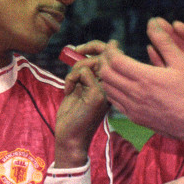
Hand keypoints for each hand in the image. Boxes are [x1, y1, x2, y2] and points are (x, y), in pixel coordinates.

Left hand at [55, 45, 109, 166]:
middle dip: (87, 49)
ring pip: (92, 62)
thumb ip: (83, 72)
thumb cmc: (72, 114)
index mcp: (111, 85)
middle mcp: (114, 87)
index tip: (77, 49)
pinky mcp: (98, 95)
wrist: (69, 136)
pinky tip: (69, 91)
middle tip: (72, 53)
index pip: (113, 57)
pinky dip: (71, 78)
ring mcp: (108, 91)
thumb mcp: (78, 88)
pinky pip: (83, 72)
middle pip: (105, 55)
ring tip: (70, 86)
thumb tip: (80, 51)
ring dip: (75, 70)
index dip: (97, 46)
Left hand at [98, 19, 183, 139]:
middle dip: (104, 60)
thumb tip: (152, 22)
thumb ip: (165, 42)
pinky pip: (113, 101)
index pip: (114, 60)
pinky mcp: (133, 117)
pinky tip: (121, 83)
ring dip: (106, 75)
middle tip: (112, 54)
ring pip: (106, 88)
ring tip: (114, 67)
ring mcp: (132, 107)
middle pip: (105, 73)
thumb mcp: (182, 63)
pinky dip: (112, 89)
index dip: (111, 50)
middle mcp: (134, 93)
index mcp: (145, 77)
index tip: (115, 44)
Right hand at [156, 21, 183, 130]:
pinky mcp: (177, 91)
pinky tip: (148, 54)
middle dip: (170, 36)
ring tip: (149, 36)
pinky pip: (165, 74)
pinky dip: (157, 64)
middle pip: (182, 50)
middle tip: (156, 23)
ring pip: (172, 61)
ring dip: (161, 48)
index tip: (175, 24)